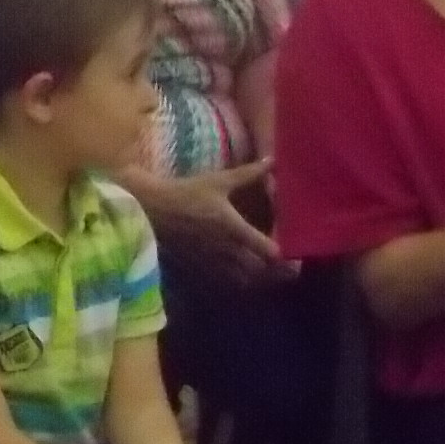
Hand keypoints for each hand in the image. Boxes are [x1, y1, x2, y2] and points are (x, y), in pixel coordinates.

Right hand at [136, 162, 287, 282]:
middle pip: (264, 272)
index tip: (296, 250)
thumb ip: (248, 174)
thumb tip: (274, 161)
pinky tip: (243, 274)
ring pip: (247, 281)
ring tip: (269, 272)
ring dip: (261, 278)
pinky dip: (240, 282)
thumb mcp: (217, 181)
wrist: (148, 209)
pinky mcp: (201, 268)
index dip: (287, 254)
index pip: (271, 251)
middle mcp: (228, 250)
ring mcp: (214, 262)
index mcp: (235, 229)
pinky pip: (228, 282)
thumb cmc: (184, 192)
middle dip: (278, 271)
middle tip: (289, 266)